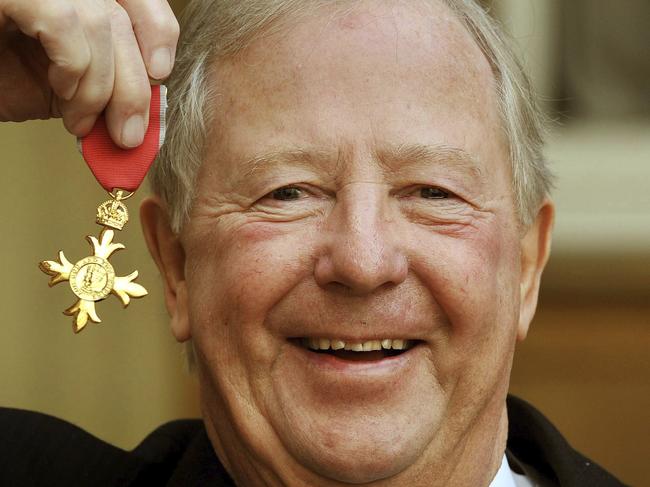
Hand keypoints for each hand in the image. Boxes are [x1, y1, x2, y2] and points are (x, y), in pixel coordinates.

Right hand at [0, 0, 178, 147]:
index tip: (158, 74)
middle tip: (128, 134)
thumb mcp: (63, 82)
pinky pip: (63, 22)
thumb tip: (147, 117)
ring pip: (99, 23)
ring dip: (99, 90)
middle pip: (121, 17)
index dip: (157, 29)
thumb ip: (104, 87)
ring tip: (80, 122)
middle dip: (133, 86)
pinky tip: (61, 92)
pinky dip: (73, 68)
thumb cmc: (0, 71)